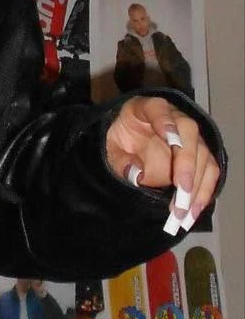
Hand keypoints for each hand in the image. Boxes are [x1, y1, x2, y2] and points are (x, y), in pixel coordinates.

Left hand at [105, 97, 220, 231]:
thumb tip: (136, 174)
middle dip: (186, 162)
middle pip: (188, 132)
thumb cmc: (119, 140)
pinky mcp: (199, 153)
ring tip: (185, 210)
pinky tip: (194, 209)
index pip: (158, 108)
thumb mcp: (109, 148)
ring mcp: (189, 135)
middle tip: (181, 190)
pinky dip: (203, 191)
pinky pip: (209, 170)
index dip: (165, 120)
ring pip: (203, 154)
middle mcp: (174, 117)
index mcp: (146, 108)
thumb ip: (119, 159)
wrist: (128, 139)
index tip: (168, 135)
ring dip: (197, 183)